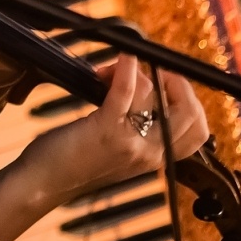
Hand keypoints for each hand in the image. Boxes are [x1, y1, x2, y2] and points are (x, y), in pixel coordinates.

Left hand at [21, 54, 209, 202]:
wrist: (42, 183)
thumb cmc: (75, 160)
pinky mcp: (105, 130)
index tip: (170, 81)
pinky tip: (123, 58)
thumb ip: (136, 127)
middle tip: (154, 68)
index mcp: (155, 158)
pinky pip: (125, 93)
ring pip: (153, 95)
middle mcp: (149, 154)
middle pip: (189, 114)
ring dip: (134, 72)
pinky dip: (126, 69)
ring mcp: (129, 143)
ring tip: (108, 72)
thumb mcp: (118, 149)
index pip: (198, 132)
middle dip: (176, 82)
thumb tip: (145, 84)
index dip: (191, 100)